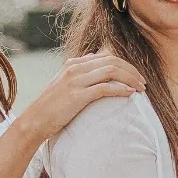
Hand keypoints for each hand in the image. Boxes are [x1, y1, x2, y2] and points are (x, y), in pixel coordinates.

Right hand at [19, 54, 145, 139]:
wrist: (34, 120)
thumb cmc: (51, 106)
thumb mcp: (64, 82)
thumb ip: (79, 71)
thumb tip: (94, 58)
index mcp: (73, 64)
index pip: (107, 57)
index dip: (125, 65)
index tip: (136, 76)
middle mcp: (75, 68)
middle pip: (112, 61)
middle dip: (132, 70)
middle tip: (143, 83)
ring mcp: (76, 81)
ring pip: (111, 71)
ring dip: (130, 78)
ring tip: (140, 89)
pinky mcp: (77, 96)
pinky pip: (105, 88)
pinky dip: (120, 89)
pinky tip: (129, 94)